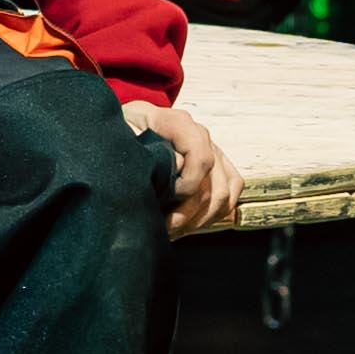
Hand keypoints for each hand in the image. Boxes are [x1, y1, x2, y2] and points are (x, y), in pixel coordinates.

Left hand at [127, 96, 243, 236]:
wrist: (129, 129)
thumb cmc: (124, 134)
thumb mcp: (123, 136)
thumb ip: (145, 148)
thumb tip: (177, 166)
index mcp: (178, 123)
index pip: (202, 158)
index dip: (186, 186)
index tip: (163, 200)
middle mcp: (201, 135)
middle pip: (212, 185)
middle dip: (187, 214)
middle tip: (163, 229)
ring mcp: (213, 150)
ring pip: (222, 195)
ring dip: (198, 220)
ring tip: (173, 230)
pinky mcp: (219, 165)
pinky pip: (231, 194)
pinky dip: (213, 214)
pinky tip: (190, 223)